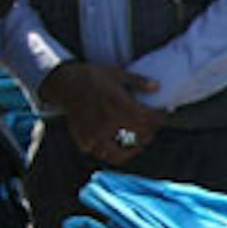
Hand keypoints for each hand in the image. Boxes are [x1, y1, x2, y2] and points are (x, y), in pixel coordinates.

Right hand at [42, 61, 164, 163]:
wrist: (64, 82)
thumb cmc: (92, 76)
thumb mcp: (117, 74)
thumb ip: (138, 82)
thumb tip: (157, 87)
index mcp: (120, 105)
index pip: (149, 120)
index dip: (160, 119)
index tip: (162, 116)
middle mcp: (109, 122)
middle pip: (140, 137)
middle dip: (149, 134)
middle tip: (150, 130)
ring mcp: (95, 133)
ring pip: (118, 153)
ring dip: (129, 151)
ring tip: (135, 145)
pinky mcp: (83, 138)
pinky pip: (98, 151)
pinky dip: (107, 150)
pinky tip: (113, 144)